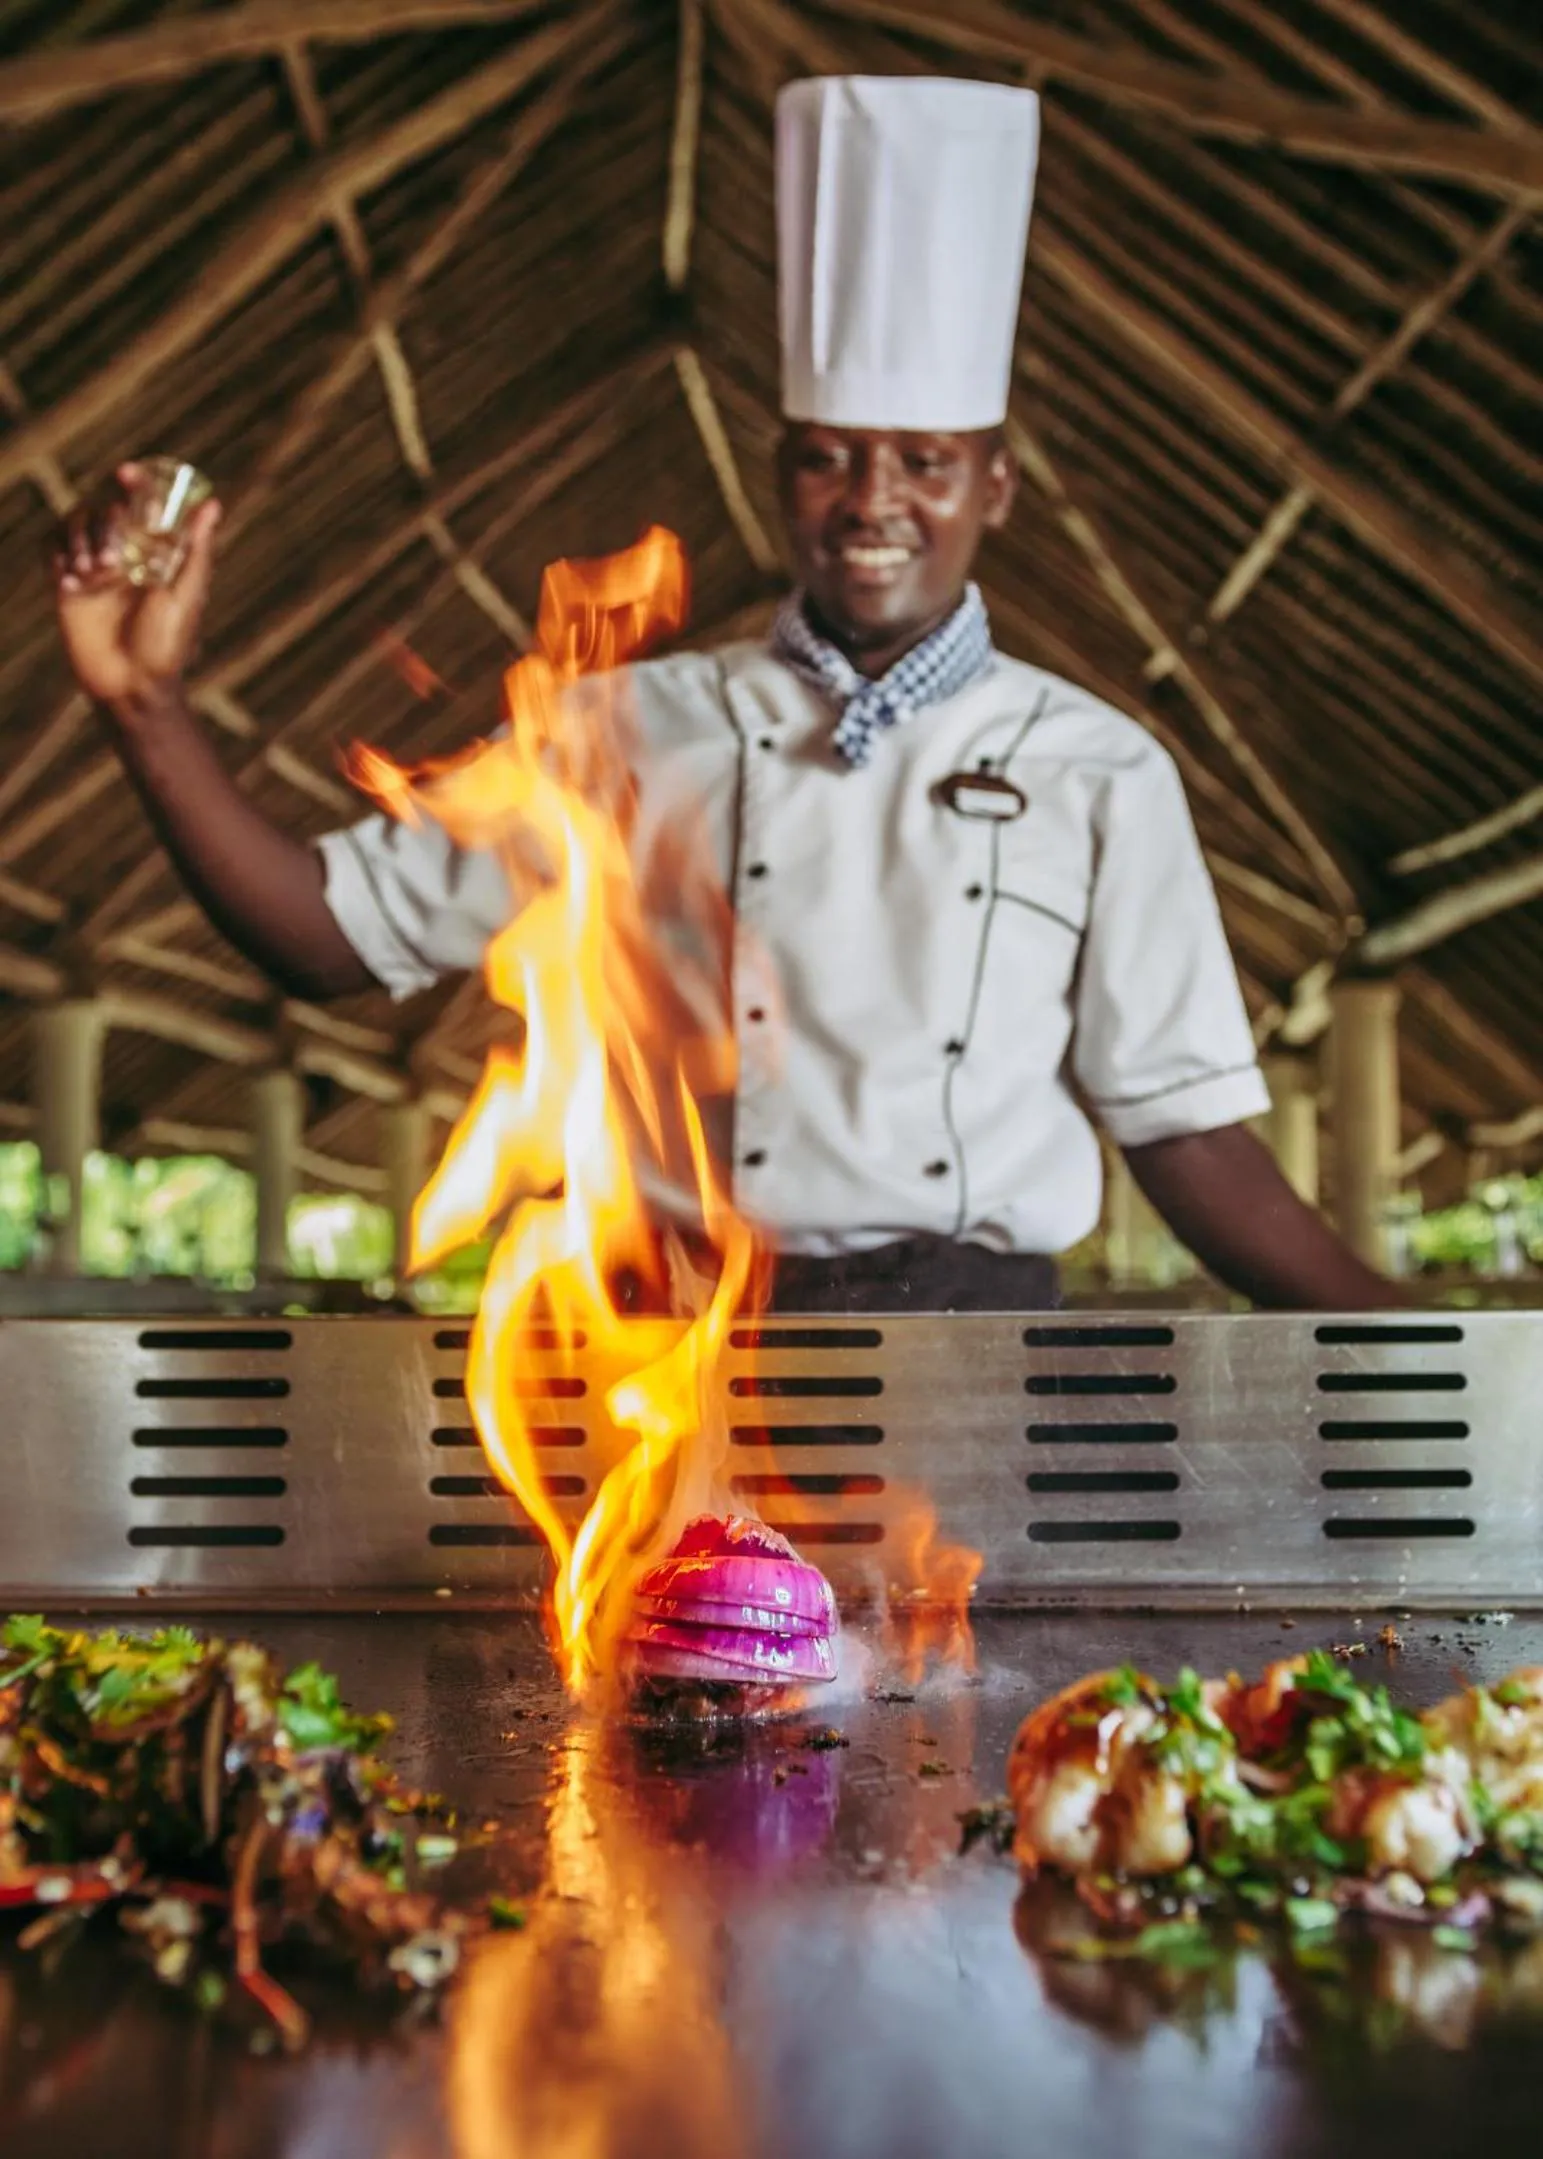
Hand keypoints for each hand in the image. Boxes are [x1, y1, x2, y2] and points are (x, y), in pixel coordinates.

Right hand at [54, 462, 220, 712]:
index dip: (134, 482)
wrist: (130, 685)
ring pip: (74, 524)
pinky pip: (51, 550)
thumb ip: (196, 550)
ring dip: (80, 541)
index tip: (127, 473)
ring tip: (93, 576)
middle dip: (106, 527)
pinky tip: (73, 587)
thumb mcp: (185, 595)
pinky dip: (59, 559)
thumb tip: (213, 505)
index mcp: (153, 553)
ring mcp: (93, 568)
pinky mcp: (67, 585)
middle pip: (104, 509)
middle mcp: (123, 554)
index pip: (140, 503)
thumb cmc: (166, 646)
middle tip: (113, 564)